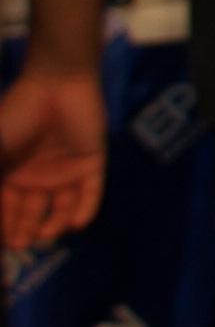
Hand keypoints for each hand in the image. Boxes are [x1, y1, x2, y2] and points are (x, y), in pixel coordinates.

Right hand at [0, 67, 108, 249]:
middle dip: (25, 229)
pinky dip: (86, 208)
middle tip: (21, 244)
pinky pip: (91, 190)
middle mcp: (38, 176)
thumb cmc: (17, 113)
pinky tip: (77, 224)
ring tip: (46, 235)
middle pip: (32, 211)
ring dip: (55, 222)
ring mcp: (66, 170)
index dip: (4, 224)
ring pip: (62, 205)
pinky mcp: (92, 161)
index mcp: (11, 174)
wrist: (56, 82)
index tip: (4, 243)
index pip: (6, 208)